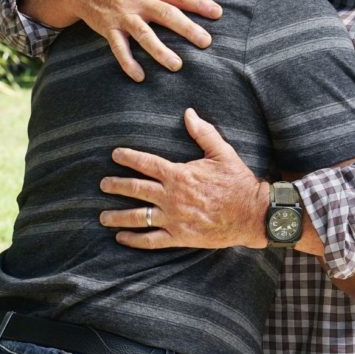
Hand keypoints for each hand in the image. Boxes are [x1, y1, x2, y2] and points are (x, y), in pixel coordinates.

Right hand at [68, 0, 221, 80]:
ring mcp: (124, 16)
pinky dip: (128, 63)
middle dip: (187, 29)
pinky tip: (140, 76)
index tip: (218, 13)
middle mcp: (140, 1)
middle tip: (206, 43)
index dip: (199, 3)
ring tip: (177, 66)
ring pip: (144, 35)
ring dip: (160, 51)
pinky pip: (118, 48)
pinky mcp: (109, 28)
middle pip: (166, 15)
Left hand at [99, 109, 268, 249]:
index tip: (115, 155)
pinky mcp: (180, 236)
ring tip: (103, 216)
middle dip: (116, 185)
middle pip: (135, 189)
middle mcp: (171, 197)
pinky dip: (134, 239)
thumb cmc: (238, 182)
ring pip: (138, 217)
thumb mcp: (222, 152)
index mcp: (179, 175)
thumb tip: (189, 113)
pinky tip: (121, 237)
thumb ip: (203, 133)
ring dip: (117, 216)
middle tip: (103, 184)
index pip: (146, 163)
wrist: (252, 214)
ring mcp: (174, 218)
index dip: (128, 158)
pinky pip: (151, 240)